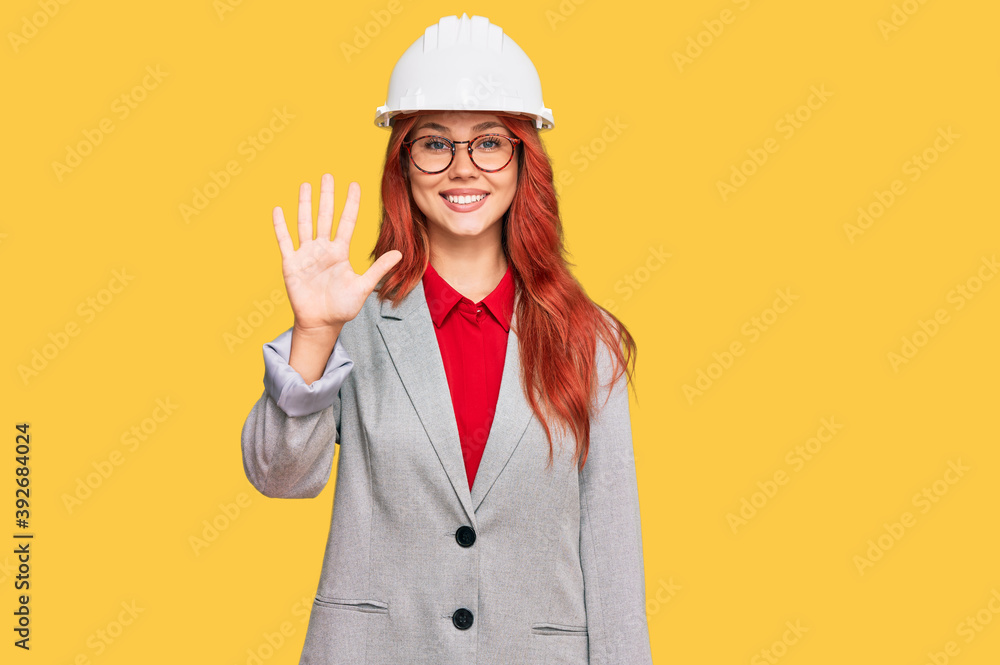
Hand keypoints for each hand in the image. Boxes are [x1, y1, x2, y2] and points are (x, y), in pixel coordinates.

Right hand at [272, 174, 401, 331]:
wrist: (321, 323)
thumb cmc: (342, 307)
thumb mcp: (363, 286)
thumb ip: (378, 269)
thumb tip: (400, 254)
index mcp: (340, 252)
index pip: (346, 222)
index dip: (351, 204)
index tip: (354, 185)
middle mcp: (323, 249)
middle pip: (325, 216)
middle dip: (327, 196)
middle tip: (328, 175)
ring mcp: (306, 254)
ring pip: (305, 223)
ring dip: (305, 204)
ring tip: (306, 185)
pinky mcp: (291, 263)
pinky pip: (285, 241)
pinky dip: (280, 226)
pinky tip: (278, 210)